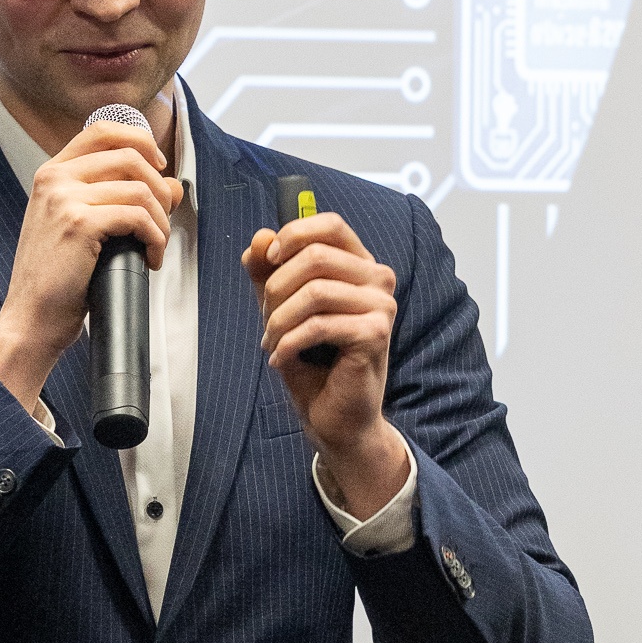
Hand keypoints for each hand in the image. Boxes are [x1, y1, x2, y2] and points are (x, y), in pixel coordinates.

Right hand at [0, 110, 180, 414]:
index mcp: (51, 174)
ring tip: (156, 246)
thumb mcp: (82, 228)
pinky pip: (138, 217)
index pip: (103, 131)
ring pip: (140, 189)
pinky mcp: (80, 224)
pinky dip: (155, 239)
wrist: (30, 320)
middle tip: (164, 219)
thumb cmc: (57, 281)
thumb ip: (117, 199)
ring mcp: (65, 199)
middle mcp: (55, 178)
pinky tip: (150, 259)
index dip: (140, 140)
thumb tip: (172, 184)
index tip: (159, 167)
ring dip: (161, 220)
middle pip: (130, 155)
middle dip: (160, 187)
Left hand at [244, 210, 409, 521]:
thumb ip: (268, 271)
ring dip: (279, 319)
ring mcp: (382, 306)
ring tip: (271, 342)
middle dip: (277, 288)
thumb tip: (259, 237)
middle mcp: (378, 279)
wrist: (335, 417)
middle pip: (316, 257)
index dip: (293, 235)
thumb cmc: (313, 362)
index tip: (266, 261)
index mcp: (360, 265)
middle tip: (265, 319)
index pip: (331, 225)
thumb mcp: (281, 308)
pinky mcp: (376, 334)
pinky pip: (320, 324)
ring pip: (315, 291)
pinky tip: (280, 358)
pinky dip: (290, 342)